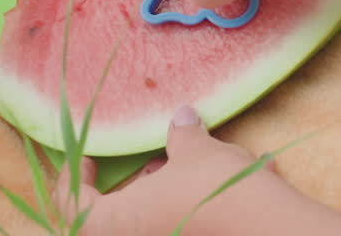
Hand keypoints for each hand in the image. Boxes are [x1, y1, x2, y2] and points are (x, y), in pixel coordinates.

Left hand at [51, 106, 288, 235]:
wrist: (267, 226)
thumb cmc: (214, 190)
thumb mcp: (193, 152)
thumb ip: (180, 135)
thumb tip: (182, 116)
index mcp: (114, 224)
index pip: (73, 206)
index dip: (75, 177)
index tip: (89, 157)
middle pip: (107, 219)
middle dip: (123, 190)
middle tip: (140, 165)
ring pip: (141, 223)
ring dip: (151, 198)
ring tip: (173, 170)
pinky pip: (169, 226)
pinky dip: (174, 208)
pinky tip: (197, 187)